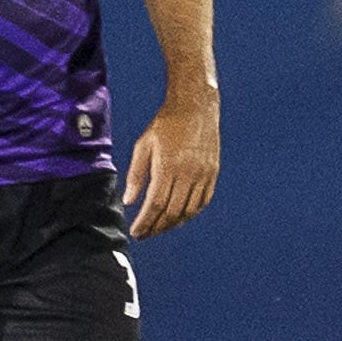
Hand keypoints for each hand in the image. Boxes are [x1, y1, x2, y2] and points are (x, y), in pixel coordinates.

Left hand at [122, 96, 219, 237]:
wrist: (195, 106)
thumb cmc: (166, 124)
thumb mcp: (143, 145)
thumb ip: (136, 175)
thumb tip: (129, 200)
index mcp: (168, 166)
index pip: (156, 204)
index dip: (145, 222)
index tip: (136, 232)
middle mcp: (188, 173)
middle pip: (172, 212)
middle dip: (157, 227)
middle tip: (145, 234)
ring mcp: (203, 174)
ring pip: (189, 210)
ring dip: (173, 223)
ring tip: (160, 227)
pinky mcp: (213, 173)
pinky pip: (203, 201)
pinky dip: (191, 213)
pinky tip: (180, 216)